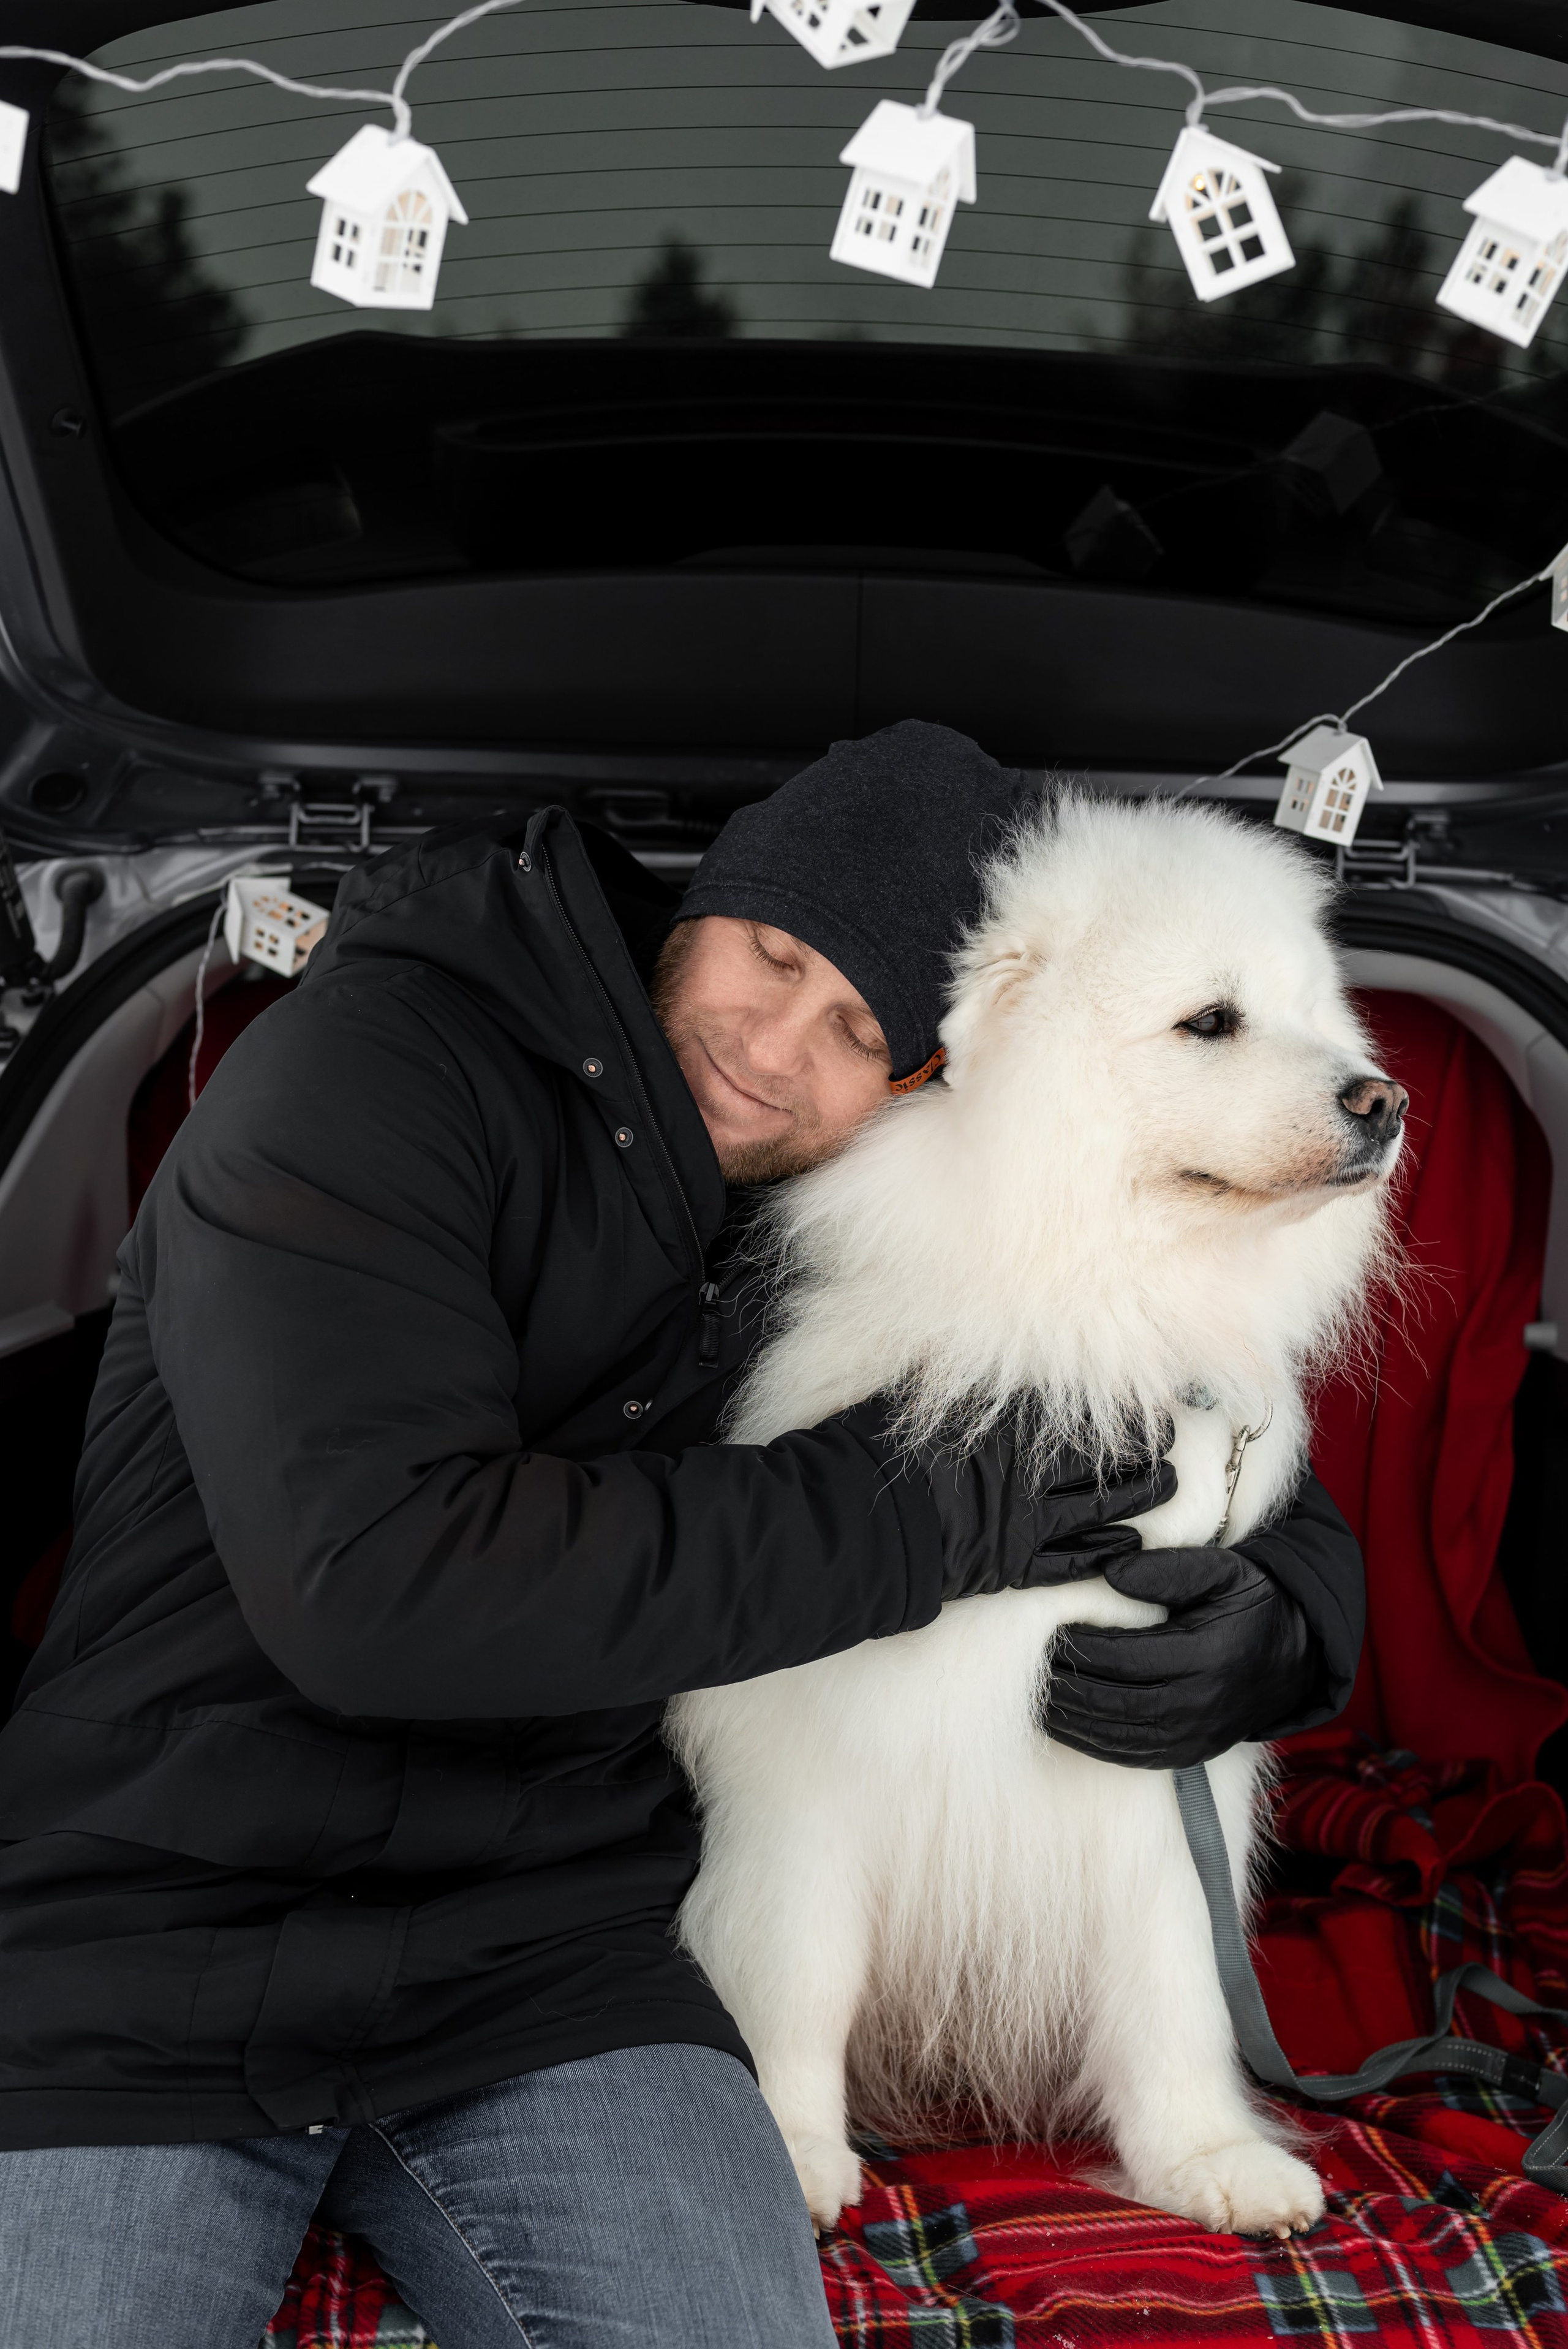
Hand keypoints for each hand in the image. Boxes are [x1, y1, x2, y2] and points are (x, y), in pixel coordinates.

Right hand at [839, 1404, 1175, 1601]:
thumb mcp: (916, 1394)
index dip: (1121, 1410)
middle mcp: (1027, 1475)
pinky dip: (1102, 1554)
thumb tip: (981, 1342)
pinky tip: (1128, 1548)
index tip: (1152, 1400)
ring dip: (1139, 1498)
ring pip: (1100, 1510)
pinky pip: (1070, 1563)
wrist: (853, 1520)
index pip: (1080, 1416)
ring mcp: (1023, 1524)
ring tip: (1169, 1487)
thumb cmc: (875, 1449)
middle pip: (1103, 1463)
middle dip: (1144, 1453)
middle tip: (1173, 1444)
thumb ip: (959, 1377)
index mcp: (1008, 1429)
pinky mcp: (1010, 1567)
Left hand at [1040, 1544, 1318, 1768]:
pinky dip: (1088, 1741)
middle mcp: (1200, 1704)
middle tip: (1030, 1662)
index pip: (1127, 1656)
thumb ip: (1166, 1569)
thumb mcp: (1221, 1571)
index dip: (1082, 1646)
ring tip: (1033, 1692)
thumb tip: (1108, 1570)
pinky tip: (1061, 1721)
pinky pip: (1128, 1756)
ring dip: (1068, 1717)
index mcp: (1208, 1655)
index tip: (1050, 1628)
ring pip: (1115, 1734)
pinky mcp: (1187, 1755)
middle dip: (1066, 1683)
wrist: (1291, 1657)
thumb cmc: (1247, 1604)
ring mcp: (1194, 1737)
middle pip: (1114, 1698)